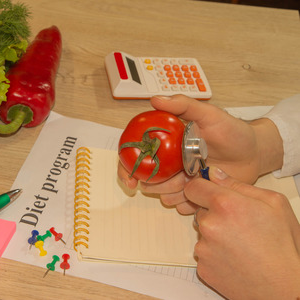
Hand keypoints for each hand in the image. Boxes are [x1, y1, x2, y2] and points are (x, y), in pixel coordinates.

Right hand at [118, 94, 282, 213]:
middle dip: (155, 184)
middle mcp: (169, 162)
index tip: (130, 179)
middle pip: (147, 179)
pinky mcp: (194, 193)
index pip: (137, 156)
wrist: (254, 153)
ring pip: (164, 195)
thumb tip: (156, 99)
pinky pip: (182, 205)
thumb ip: (183, 106)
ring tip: (195, 180)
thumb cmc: (232, 131)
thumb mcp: (209, 114)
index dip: (127, 168)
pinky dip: (189, 201)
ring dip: (175, 192)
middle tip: (174, 179)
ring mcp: (181, 179)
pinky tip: (204, 188)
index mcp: (165, 144)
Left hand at [187, 166, 299, 298]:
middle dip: (214, 214)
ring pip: (202, 233)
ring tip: (240, 244)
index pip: (194, 187)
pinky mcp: (202, 266)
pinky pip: (204, 253)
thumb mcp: (273, 203)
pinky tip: (234, 257)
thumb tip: (215, 174)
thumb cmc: (282, 246)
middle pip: (199, 211)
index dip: (201, 188)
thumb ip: (239, 185)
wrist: (282, 286)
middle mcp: (209, 224)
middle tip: (238, 225)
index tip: (208, 192)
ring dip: (215, 235)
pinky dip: (215, 254)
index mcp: (225, 203)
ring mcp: (203, 247)